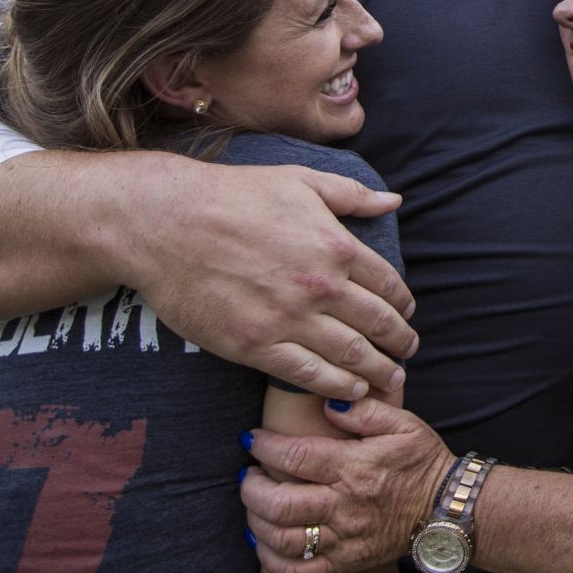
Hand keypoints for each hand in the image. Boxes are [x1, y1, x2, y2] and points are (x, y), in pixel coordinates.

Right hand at [118, 161, 414, 399]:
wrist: (164, 222)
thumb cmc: (231, 195)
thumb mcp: (299, 180)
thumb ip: (351, 194)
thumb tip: (394, 201)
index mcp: (336, 246)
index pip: (389, 284)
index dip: (403, 304)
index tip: (406, 315)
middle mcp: (320, 286)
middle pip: (378, 324)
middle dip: (400, 342)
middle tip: (408, 352)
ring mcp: (287, 319)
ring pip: (350, 355)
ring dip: (377, 370)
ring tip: (390, 378)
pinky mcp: (254, 345)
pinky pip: (308, 375)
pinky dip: (337, 387)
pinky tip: (351, 392)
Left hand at [242, 399, 455, 572]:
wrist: (448, 508)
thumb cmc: (422, 462)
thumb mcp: (404, 424)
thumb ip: (365, 409)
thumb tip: (330, 402)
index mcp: (355, 467)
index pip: (295, 456)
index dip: (264, 447)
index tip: (252, 439)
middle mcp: (345, 505)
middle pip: (279, 504)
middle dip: (252, 488)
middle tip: (249, 475)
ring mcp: (345, 537)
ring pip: (283, 538)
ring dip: (257, 521)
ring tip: (255, 504)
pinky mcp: (346, 561)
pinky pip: (300, 568)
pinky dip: (272, 558)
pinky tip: (263, 541)